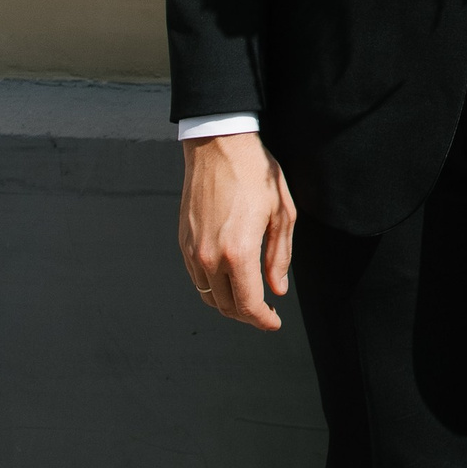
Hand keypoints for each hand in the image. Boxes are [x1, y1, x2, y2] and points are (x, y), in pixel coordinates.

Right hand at [179, 132, 295, 330]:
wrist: (218, 145)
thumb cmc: (254, 173)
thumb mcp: (282, 212)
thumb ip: (280, 256)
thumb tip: (278, 288)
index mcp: (238, 251)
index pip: (249, 304)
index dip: (263, 319)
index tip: (274, 322)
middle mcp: (210, 257)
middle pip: (227, 306)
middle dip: (248, 315)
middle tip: (265, 312)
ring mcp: (193, 251)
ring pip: (209, 296)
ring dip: (229, 304)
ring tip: (249, 298)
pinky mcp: (184, 242)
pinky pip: (197, 278)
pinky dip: (213, 288)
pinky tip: (230, 280)